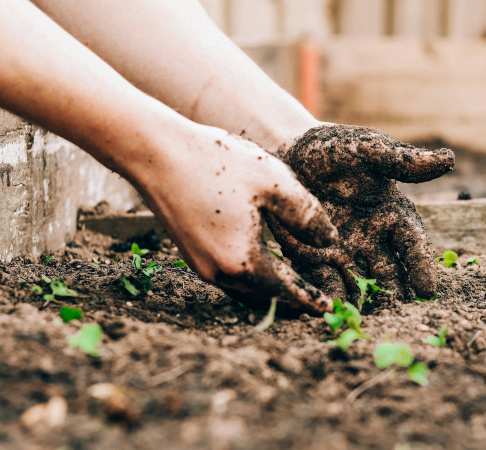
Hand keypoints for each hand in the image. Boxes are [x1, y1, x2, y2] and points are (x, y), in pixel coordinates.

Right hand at [136, 125, 337, 312]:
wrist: (156, 153)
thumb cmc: (217, 162)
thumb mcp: (274, 182)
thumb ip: (307, 215)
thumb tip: (329, 241)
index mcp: (243, 261)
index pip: (286, 291)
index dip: (310, 300)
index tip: (329, 309)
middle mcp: (219, 272)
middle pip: (265, 297)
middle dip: (293, 301)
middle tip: (317, 302)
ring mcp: (201, 266)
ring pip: (245, 290)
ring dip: (271, 291)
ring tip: (295, 286)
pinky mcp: (191, 254)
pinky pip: (230, 277)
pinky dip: (252, 278)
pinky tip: (263, 264)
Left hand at [267, 125, 453, 301]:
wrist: (288, 151)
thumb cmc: (334, 147)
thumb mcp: (367, 149)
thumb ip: (402, 160)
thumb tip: (448, 160)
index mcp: (392, 214)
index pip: (413, 244)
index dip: (421, 266)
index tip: (428, 290)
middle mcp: (373, 239)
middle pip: (390, 273)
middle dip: (395, 294)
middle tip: (400, 316)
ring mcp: (344, 251)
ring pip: (360, 283)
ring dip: (365, 302)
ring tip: (368, 322)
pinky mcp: (315, 258)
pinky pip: (325, 282)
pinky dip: (331, 297)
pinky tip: (332, 311)